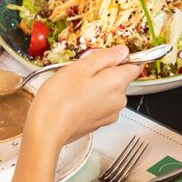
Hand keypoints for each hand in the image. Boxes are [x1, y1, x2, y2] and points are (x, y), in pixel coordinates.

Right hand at [24, 46, 141, 147]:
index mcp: (118, 83)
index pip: (134, 66)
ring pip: (109, 91)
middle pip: (119, 78)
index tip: (105, 56)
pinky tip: (75, 99)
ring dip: (96, 85)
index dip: (122, 58)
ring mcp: (110, 113)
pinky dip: (91, 99)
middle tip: (81, 71)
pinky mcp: (100, 122)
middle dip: (103, 71)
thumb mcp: (81, 67)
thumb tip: (122, 51)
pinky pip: (101, 104)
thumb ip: (106, 57)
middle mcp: (119, 100)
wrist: (47, 130)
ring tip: (74, 86)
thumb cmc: (60, 98)